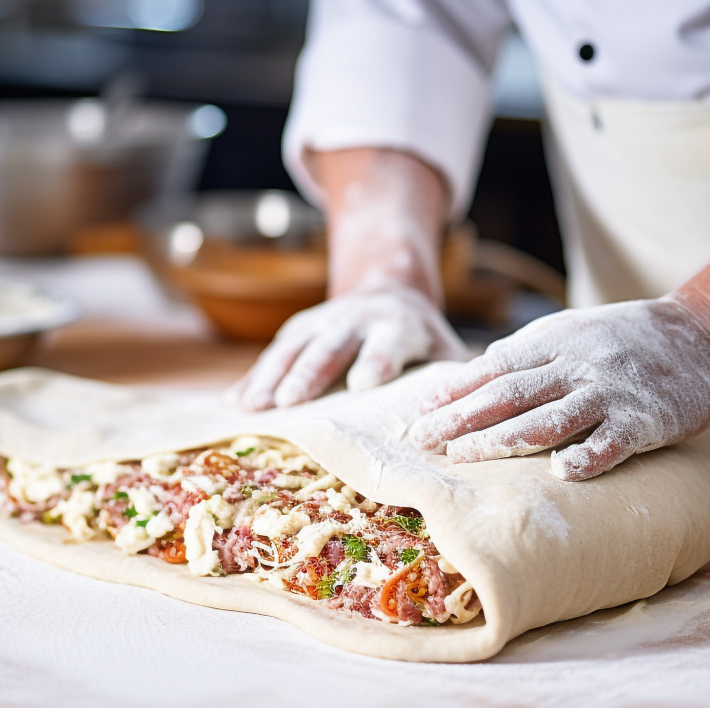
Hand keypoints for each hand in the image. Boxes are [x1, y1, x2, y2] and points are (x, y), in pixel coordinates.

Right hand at [235, 287, 467, 409]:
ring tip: (252, 406)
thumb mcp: (443, 349)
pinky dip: (254, 376)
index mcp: (399, 327)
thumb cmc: (421, 339)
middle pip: (331, 346)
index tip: (362, 384)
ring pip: (294, 347)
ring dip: (271, 376)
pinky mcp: (299, 328)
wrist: (388, 290)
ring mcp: (323, 321)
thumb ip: (454, 378)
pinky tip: (235, 401)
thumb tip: (474, 415)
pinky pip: (273, 352)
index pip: (387, 344)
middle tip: (290, 401)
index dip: (376, 360)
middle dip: (309, 372)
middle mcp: (357, 320)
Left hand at [406, 296, 709, 480]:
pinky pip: (613, 441)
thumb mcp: (567, 333)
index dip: (450, 393)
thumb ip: (521, 357)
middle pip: (507, 394)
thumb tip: (466, 378)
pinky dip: (589, 456)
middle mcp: (573, 367)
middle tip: (420, 441)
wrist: (703, 332)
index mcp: (551, 345)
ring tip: (464, 457)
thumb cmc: (623, 339)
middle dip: (459, 418)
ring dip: (503, 439)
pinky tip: (563, 472)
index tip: (414, 416)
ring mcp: (608, 393)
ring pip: (549, 418)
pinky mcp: (644, 420)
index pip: (490, 370)